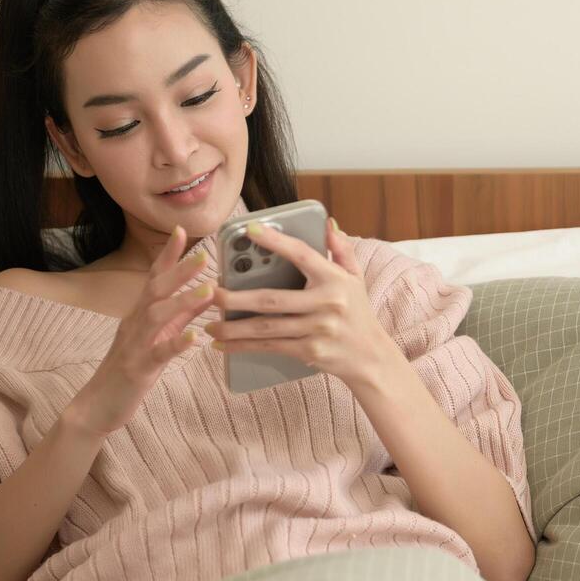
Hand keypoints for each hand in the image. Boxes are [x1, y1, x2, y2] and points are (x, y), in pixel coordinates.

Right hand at [65, 225, 215, 437]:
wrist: (99, 405)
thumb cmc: (131, 367)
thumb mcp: (159, 336)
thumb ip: (180, 315)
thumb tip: (206, 292)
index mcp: (140, 313)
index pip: (154, 277)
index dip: (167, 254)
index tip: (181, 230)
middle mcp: (135, 323)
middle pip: (156, 290)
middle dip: (179, 270)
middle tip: (204, 255)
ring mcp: (135, 345)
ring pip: (156, 317)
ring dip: (182, 301)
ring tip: (208, 290)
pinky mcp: (138, 369)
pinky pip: (159, 354)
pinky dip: (177, 344)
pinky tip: (195, 338)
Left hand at [205, 217, 394, 387]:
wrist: (371, 357)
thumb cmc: (359, 312)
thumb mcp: (356, 277)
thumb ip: (341, 249)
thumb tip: (327, 223)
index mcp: (335, 280)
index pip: (301, 254)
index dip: (275, 240)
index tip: (248, 229)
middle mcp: (326, 304)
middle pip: (272, 299)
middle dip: (236, 296)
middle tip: (210, 292)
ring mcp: (316, 330)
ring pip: (266, 327)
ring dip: (234, 326)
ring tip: (208, 322)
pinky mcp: (309, 352)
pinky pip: (270, 347)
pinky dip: (243, 347)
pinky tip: (223, 344)